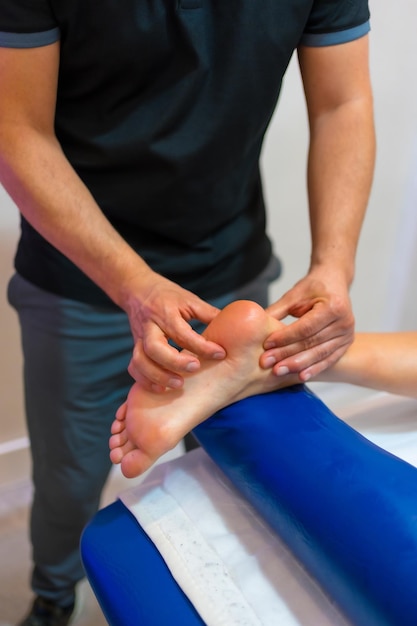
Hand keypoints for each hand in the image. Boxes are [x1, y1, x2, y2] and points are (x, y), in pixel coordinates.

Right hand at [125, 271, 225, 390]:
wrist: (137, 289)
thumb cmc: (168, 296)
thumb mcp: (190, 300)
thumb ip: (209, 315)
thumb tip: (236, 328)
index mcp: (167, 312)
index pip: (182, 333)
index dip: (202, 346)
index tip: (220, 354)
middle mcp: (150, 326)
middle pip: (154, 348)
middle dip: (175, 362)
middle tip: (195, 368)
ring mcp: (139, 337)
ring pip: (140, 360)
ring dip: (158, 375)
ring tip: (178, 385)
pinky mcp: (135, 347)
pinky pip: (134, 367)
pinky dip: (144, 380)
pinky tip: (161, 389)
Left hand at [260, 266, 353, 380]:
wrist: (334, 282)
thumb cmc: (314, 287)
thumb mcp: (295, 294)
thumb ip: (277, 311)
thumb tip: (255, 324)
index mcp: (334, 306)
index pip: (306, 327)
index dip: (285, 337)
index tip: (267, 344)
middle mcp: (344, 322)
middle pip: (312, 343)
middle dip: (287, 354)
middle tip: (267, 362)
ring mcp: (347, 335)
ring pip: (319, 354)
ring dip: (297, 365)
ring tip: (278, 371)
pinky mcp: (346, 344)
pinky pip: (328, 360)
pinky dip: (314, 369)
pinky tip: (300, 376)